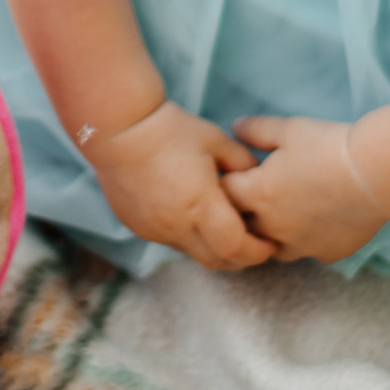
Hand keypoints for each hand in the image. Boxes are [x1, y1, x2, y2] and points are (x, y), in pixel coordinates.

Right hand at [85, 100, 275, 271]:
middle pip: (218, 261)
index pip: (236, 248)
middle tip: (255, 243)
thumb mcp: (217, 141)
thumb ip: (243, 163)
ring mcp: (155, 230)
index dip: (258, 251)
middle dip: (241, 257)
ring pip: (194, 253)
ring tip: (224, 226)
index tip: (270, 242)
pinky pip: (172, 242)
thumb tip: (258, 178)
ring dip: (213, 247)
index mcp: (200, 204)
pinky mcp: (139, 228)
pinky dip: (189, 236)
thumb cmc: (172, 131)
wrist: (119, 129)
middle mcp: (177, 226)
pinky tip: (192, 214)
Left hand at [223, 116, 389, 263]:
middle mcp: (272, 226)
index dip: (228, 181)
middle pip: (243, 226)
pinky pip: (309, 252)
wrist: (375, 174)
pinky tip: (320, 223)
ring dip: (272, 232)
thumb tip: (235, 127)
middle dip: (244, 212)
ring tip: (285, 213)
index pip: (224, 193)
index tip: (237, 172)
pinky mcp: (327, 253)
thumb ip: (256, 130)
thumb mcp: (288, 129)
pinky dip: (308, 240)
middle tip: (257, 193)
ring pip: (272, 247)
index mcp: (258, 194)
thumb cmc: (328, 147)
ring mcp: (300, 245)